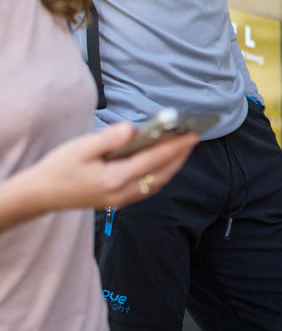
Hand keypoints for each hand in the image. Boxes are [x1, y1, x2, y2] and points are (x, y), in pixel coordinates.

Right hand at [24, 123, 197, 213]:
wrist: (39, 195)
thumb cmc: (58, 169)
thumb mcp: (81, 148)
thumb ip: (109, 139)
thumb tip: (133, 128)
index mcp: (114, 179)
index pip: (153, 160)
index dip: (175, 147)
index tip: (192, 134)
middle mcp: (122, 193)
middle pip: (161, 174)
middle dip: (180, 156)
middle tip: (194, 138)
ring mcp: (120, 200)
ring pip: (156, 183)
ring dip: (172, 166)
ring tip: (183, 148)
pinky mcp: (117, 201)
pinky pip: (147, 188)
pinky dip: (160, 174)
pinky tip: (163, 163)